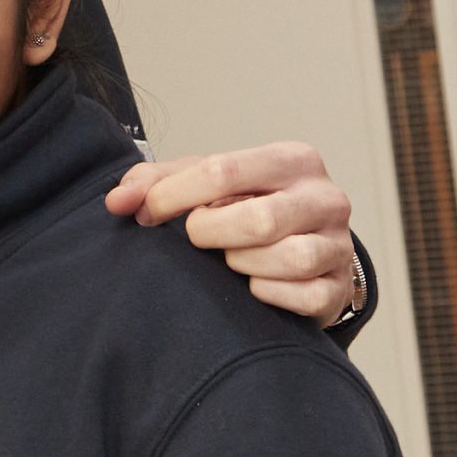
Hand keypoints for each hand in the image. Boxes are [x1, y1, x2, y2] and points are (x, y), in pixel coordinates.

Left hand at [104, 142, 355, 325]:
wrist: (305, 246)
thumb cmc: (246, 206)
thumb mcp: (205, 182)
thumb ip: (156, 182)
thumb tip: (116, 201)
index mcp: (291, 159)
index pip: (223, 171)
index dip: (173, 196)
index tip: (145, 214)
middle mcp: (325, 197)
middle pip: (259, 219)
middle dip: (212, 233)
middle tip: (198, 237)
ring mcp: (339, 244)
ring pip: (288, 259)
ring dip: (243, 264)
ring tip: (231, 258)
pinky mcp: (341, 288)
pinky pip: (304, 297)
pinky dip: (267, 294)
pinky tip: (255, 283)